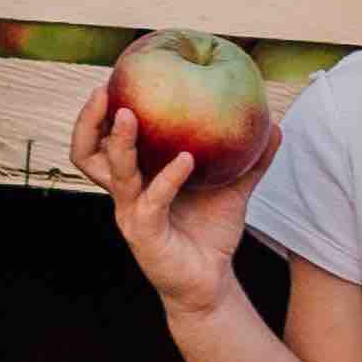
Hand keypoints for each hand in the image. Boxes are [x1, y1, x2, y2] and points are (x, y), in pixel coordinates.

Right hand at [71, 81, 258, 320]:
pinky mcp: (145, 235)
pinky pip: (151, 201)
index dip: (98, 113)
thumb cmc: (211, 232)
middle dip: (90, 122)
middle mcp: (126, 193)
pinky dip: (167, 178)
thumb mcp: (233, 189)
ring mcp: (132, 214)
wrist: (212, 283)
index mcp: (136, 178)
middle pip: (86, 154)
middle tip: (106, 92)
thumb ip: (251, 159)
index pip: (101, 140)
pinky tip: (187, 160)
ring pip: (113, 174)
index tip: (112, 79)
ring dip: (119, 143)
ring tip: (130, 115)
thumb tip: (275, 125)